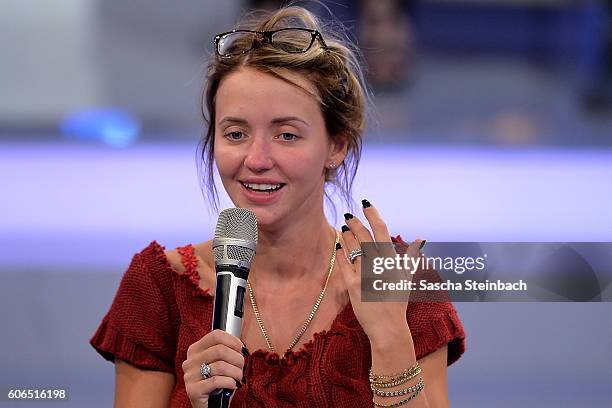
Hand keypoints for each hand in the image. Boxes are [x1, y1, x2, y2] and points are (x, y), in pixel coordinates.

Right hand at [182, 329, 244, 407]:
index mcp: (195, 349)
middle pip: (220, 350)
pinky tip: (232, 385)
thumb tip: (241, 347)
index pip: (216, 335)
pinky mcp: (192, 390)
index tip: (242, 350)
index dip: (233, 341)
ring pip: (220, 366)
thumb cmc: (218, 383)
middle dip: (237, 359)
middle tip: (242, 368)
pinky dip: (229, 382)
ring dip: (236, 372)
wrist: (210, 405)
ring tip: (238, 378)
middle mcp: (190, 361)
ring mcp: (189, 375)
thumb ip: (227, 351)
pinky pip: (216, 381)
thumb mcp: (220, 363)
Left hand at [337, 200, 422, 347]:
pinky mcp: (351, 285)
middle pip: (364, 236)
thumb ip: (411, 256)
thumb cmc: (399, 303)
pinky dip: (340, 252)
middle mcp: (378, 265)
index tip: (366, 204)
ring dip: (347, 235)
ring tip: (344, 227)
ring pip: (352, 247)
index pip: (382, 231)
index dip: (373, 215)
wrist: (388, 328)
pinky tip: (338, 244)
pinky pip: (343, 263)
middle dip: (355, 223)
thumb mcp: (407, 277)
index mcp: (392, 261)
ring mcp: (363, 274)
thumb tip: (419, 239)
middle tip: (349, 216)